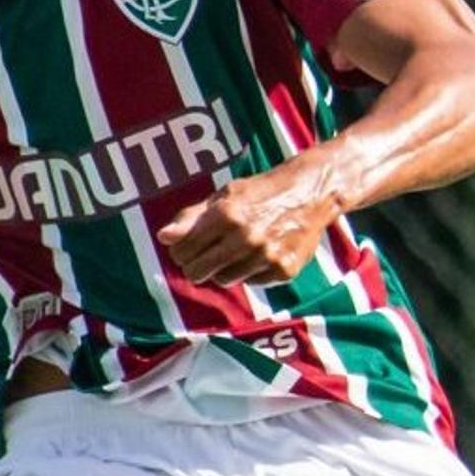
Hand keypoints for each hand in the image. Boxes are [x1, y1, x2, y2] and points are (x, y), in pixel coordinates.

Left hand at [156, 144, 362, 286]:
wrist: (311, 193)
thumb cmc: (261, 193)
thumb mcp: (225, 196)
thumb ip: (192, 217)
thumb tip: (164, 237)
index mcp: (226, 214)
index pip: (182, 251)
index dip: (180, 250)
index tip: (189, 246)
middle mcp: (246, 237)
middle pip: (197, 272)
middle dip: (196, 265)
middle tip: (208, 253)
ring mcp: (266, 256)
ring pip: (223, 280)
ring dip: (224, 269)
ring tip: (238, 249)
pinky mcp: (283, 270)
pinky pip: (251, 282)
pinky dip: (251, 271)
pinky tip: (261, 253)